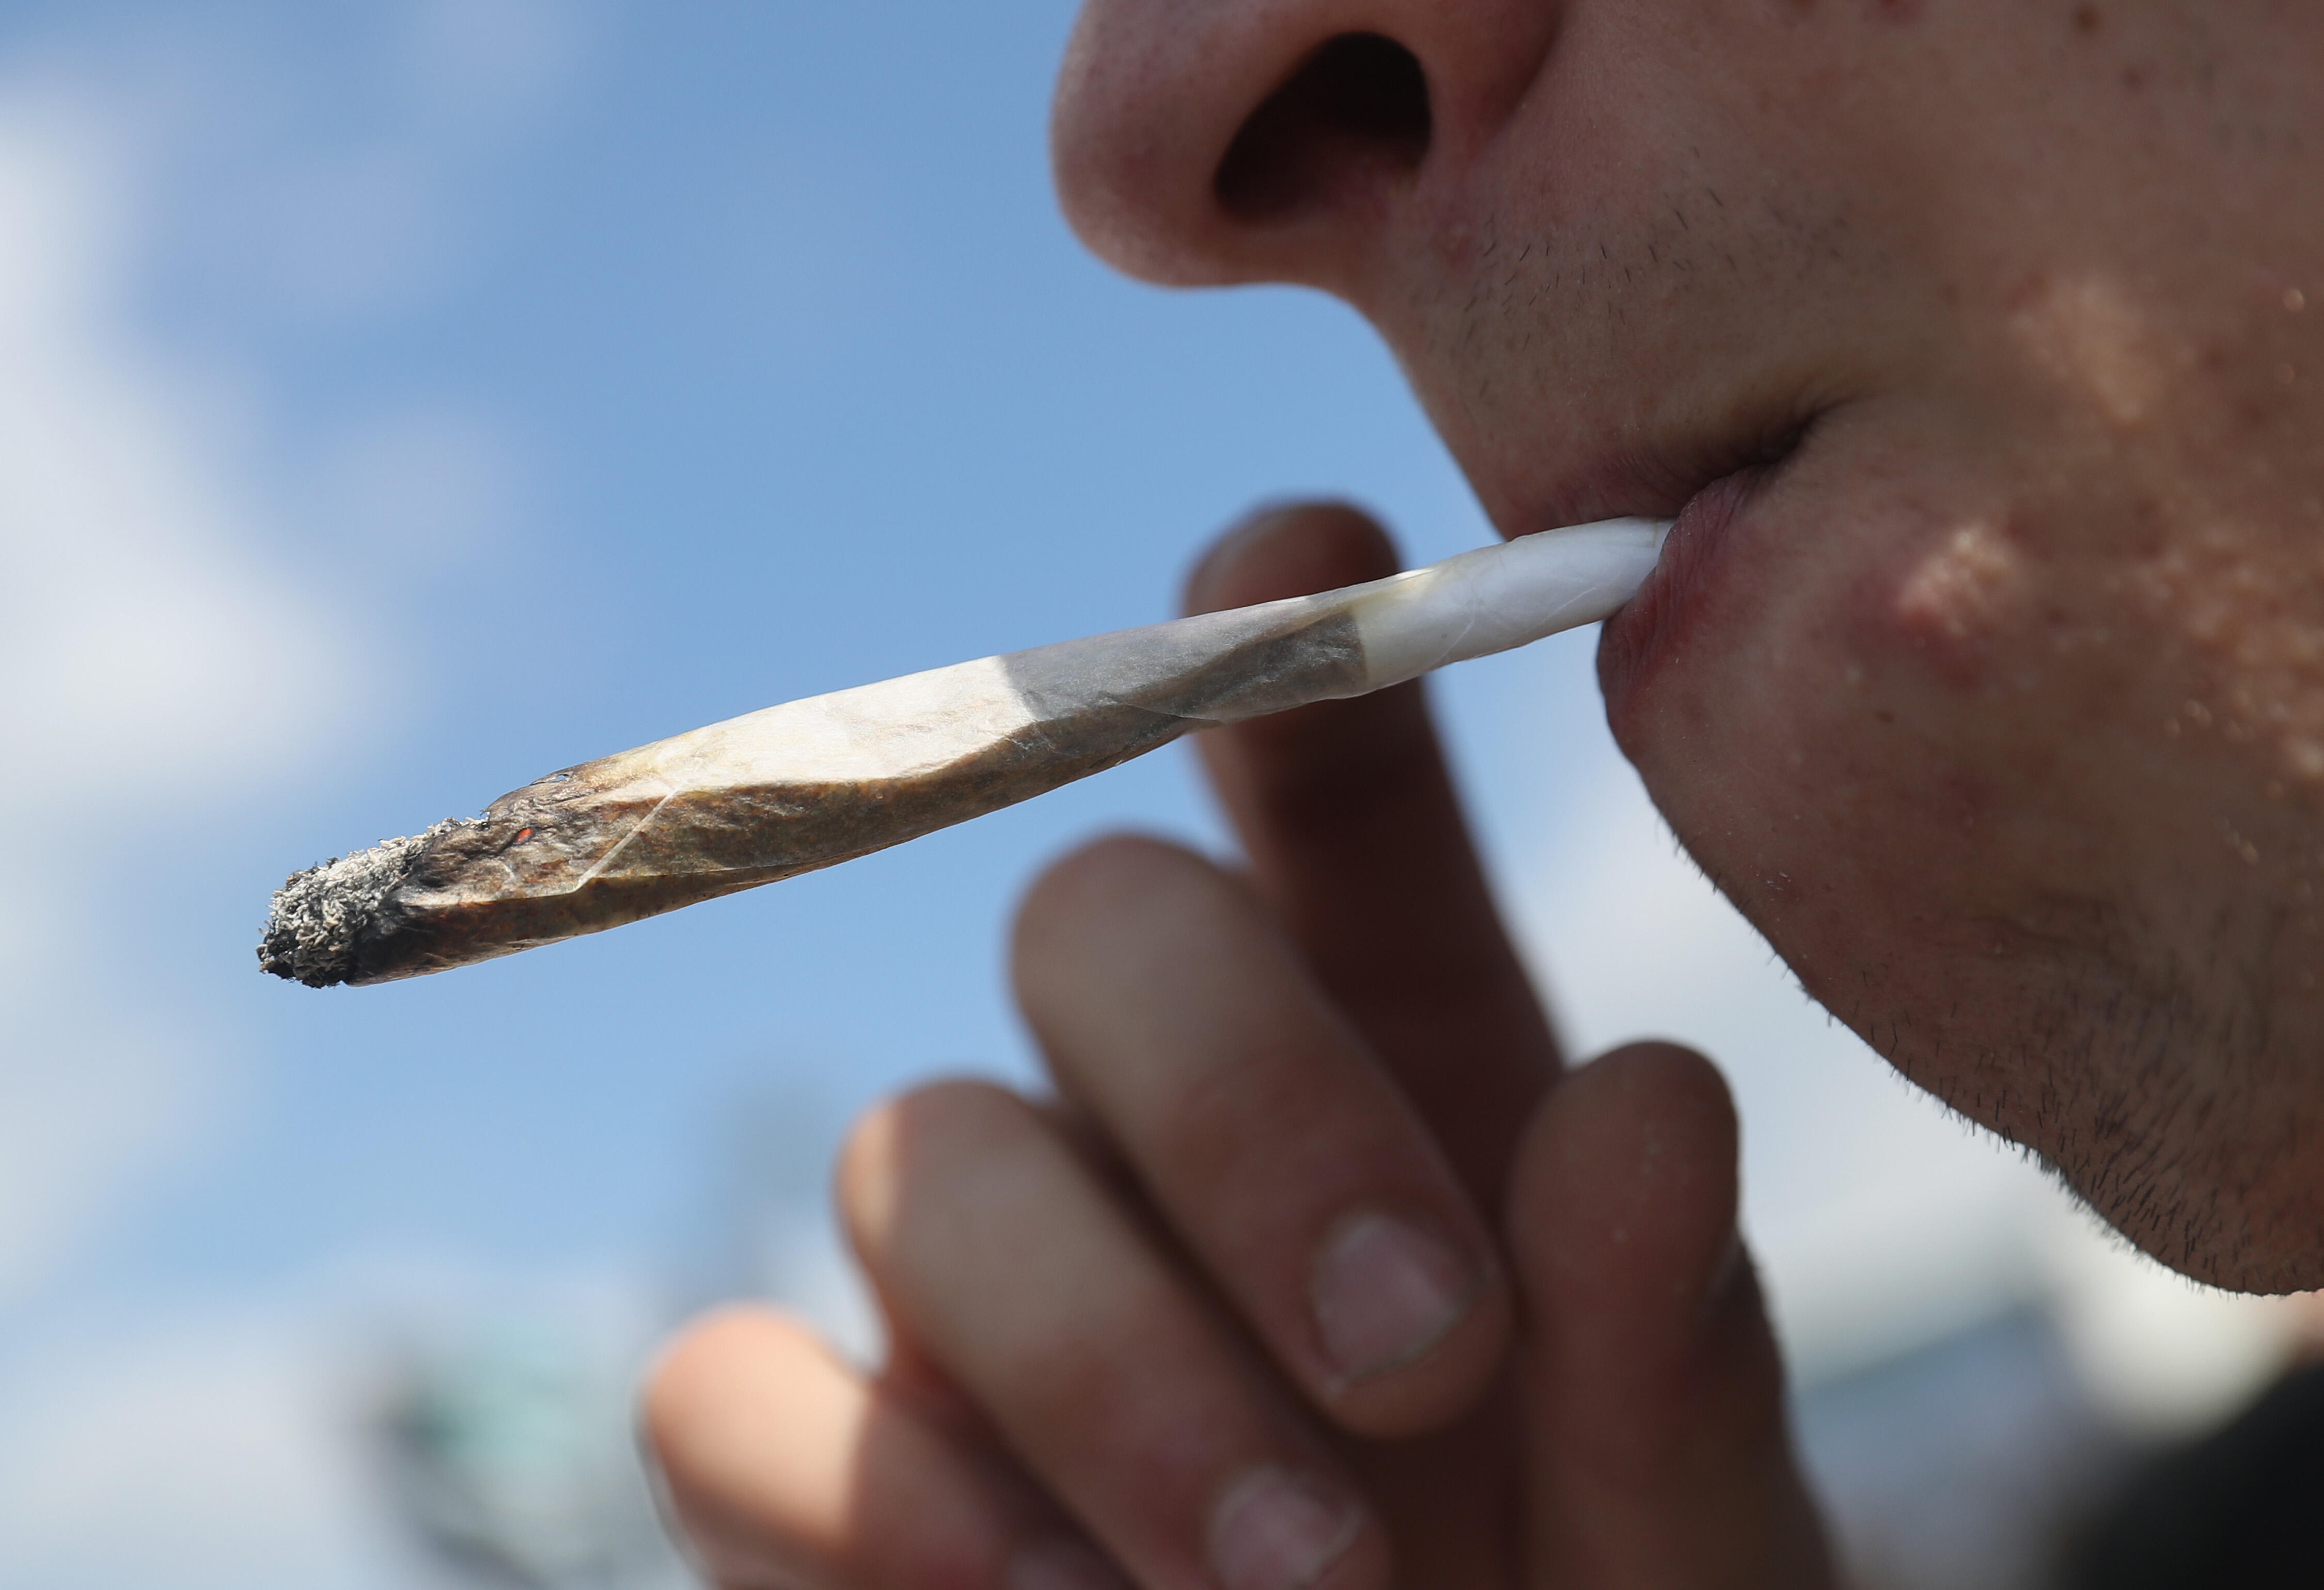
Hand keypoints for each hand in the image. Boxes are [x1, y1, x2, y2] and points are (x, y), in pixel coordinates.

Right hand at [643, 504, 1833, 1589]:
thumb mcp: (1697, 1533)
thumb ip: (1675, 1350)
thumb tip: (1646, 1095)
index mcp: (1405, 1043)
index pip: (1318, 762)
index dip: (1286, 636)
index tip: (1303, 556)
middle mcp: (1160, 1111)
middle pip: (1090, 914)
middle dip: (1247, 1109)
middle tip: (1421, 1362)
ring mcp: (973, 1281)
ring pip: (917, 1154)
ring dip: (1109, 1362)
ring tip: (1306, 1589)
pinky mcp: (815, 1471)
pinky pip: (727, 1396)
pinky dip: (866, 1503)